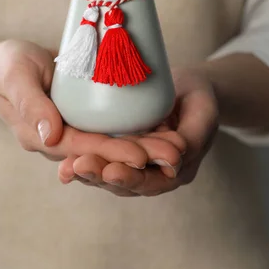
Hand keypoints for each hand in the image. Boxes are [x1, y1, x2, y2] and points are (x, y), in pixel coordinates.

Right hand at [0, 40, 183, 168]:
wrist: (9, 60)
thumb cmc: (9, 64)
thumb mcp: (15, 76)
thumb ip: (30, 103)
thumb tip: (49, 135)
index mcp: (39, 136)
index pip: (79, 149)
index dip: (110, 153)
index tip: (140, 156)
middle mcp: (59, 139)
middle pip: (102, 152)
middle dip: (137, 155)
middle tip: (173, 155)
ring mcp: (72, 130)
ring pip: (110, 143)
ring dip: (142, 147)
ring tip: (175, 148)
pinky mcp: (83, 118)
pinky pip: (110, 129)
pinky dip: (134, 131)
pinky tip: (162, 130)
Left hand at [58, 66, 217, 195]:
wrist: (191, 87)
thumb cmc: (200, 97)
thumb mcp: (204, 112)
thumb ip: (194, 136)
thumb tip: (175, 160)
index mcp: (177, 169)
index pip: (151, 181)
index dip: (130, 177)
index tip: (111, 171)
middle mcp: (153, 172)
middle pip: (124, 182)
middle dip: (99, 176)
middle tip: (77, 167)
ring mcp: (135, 161)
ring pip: (109, 173)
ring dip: (86, 171)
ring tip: (65, 168)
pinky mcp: (121, 147)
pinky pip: (102, 155)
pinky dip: (84, 156)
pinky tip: (63, 157)